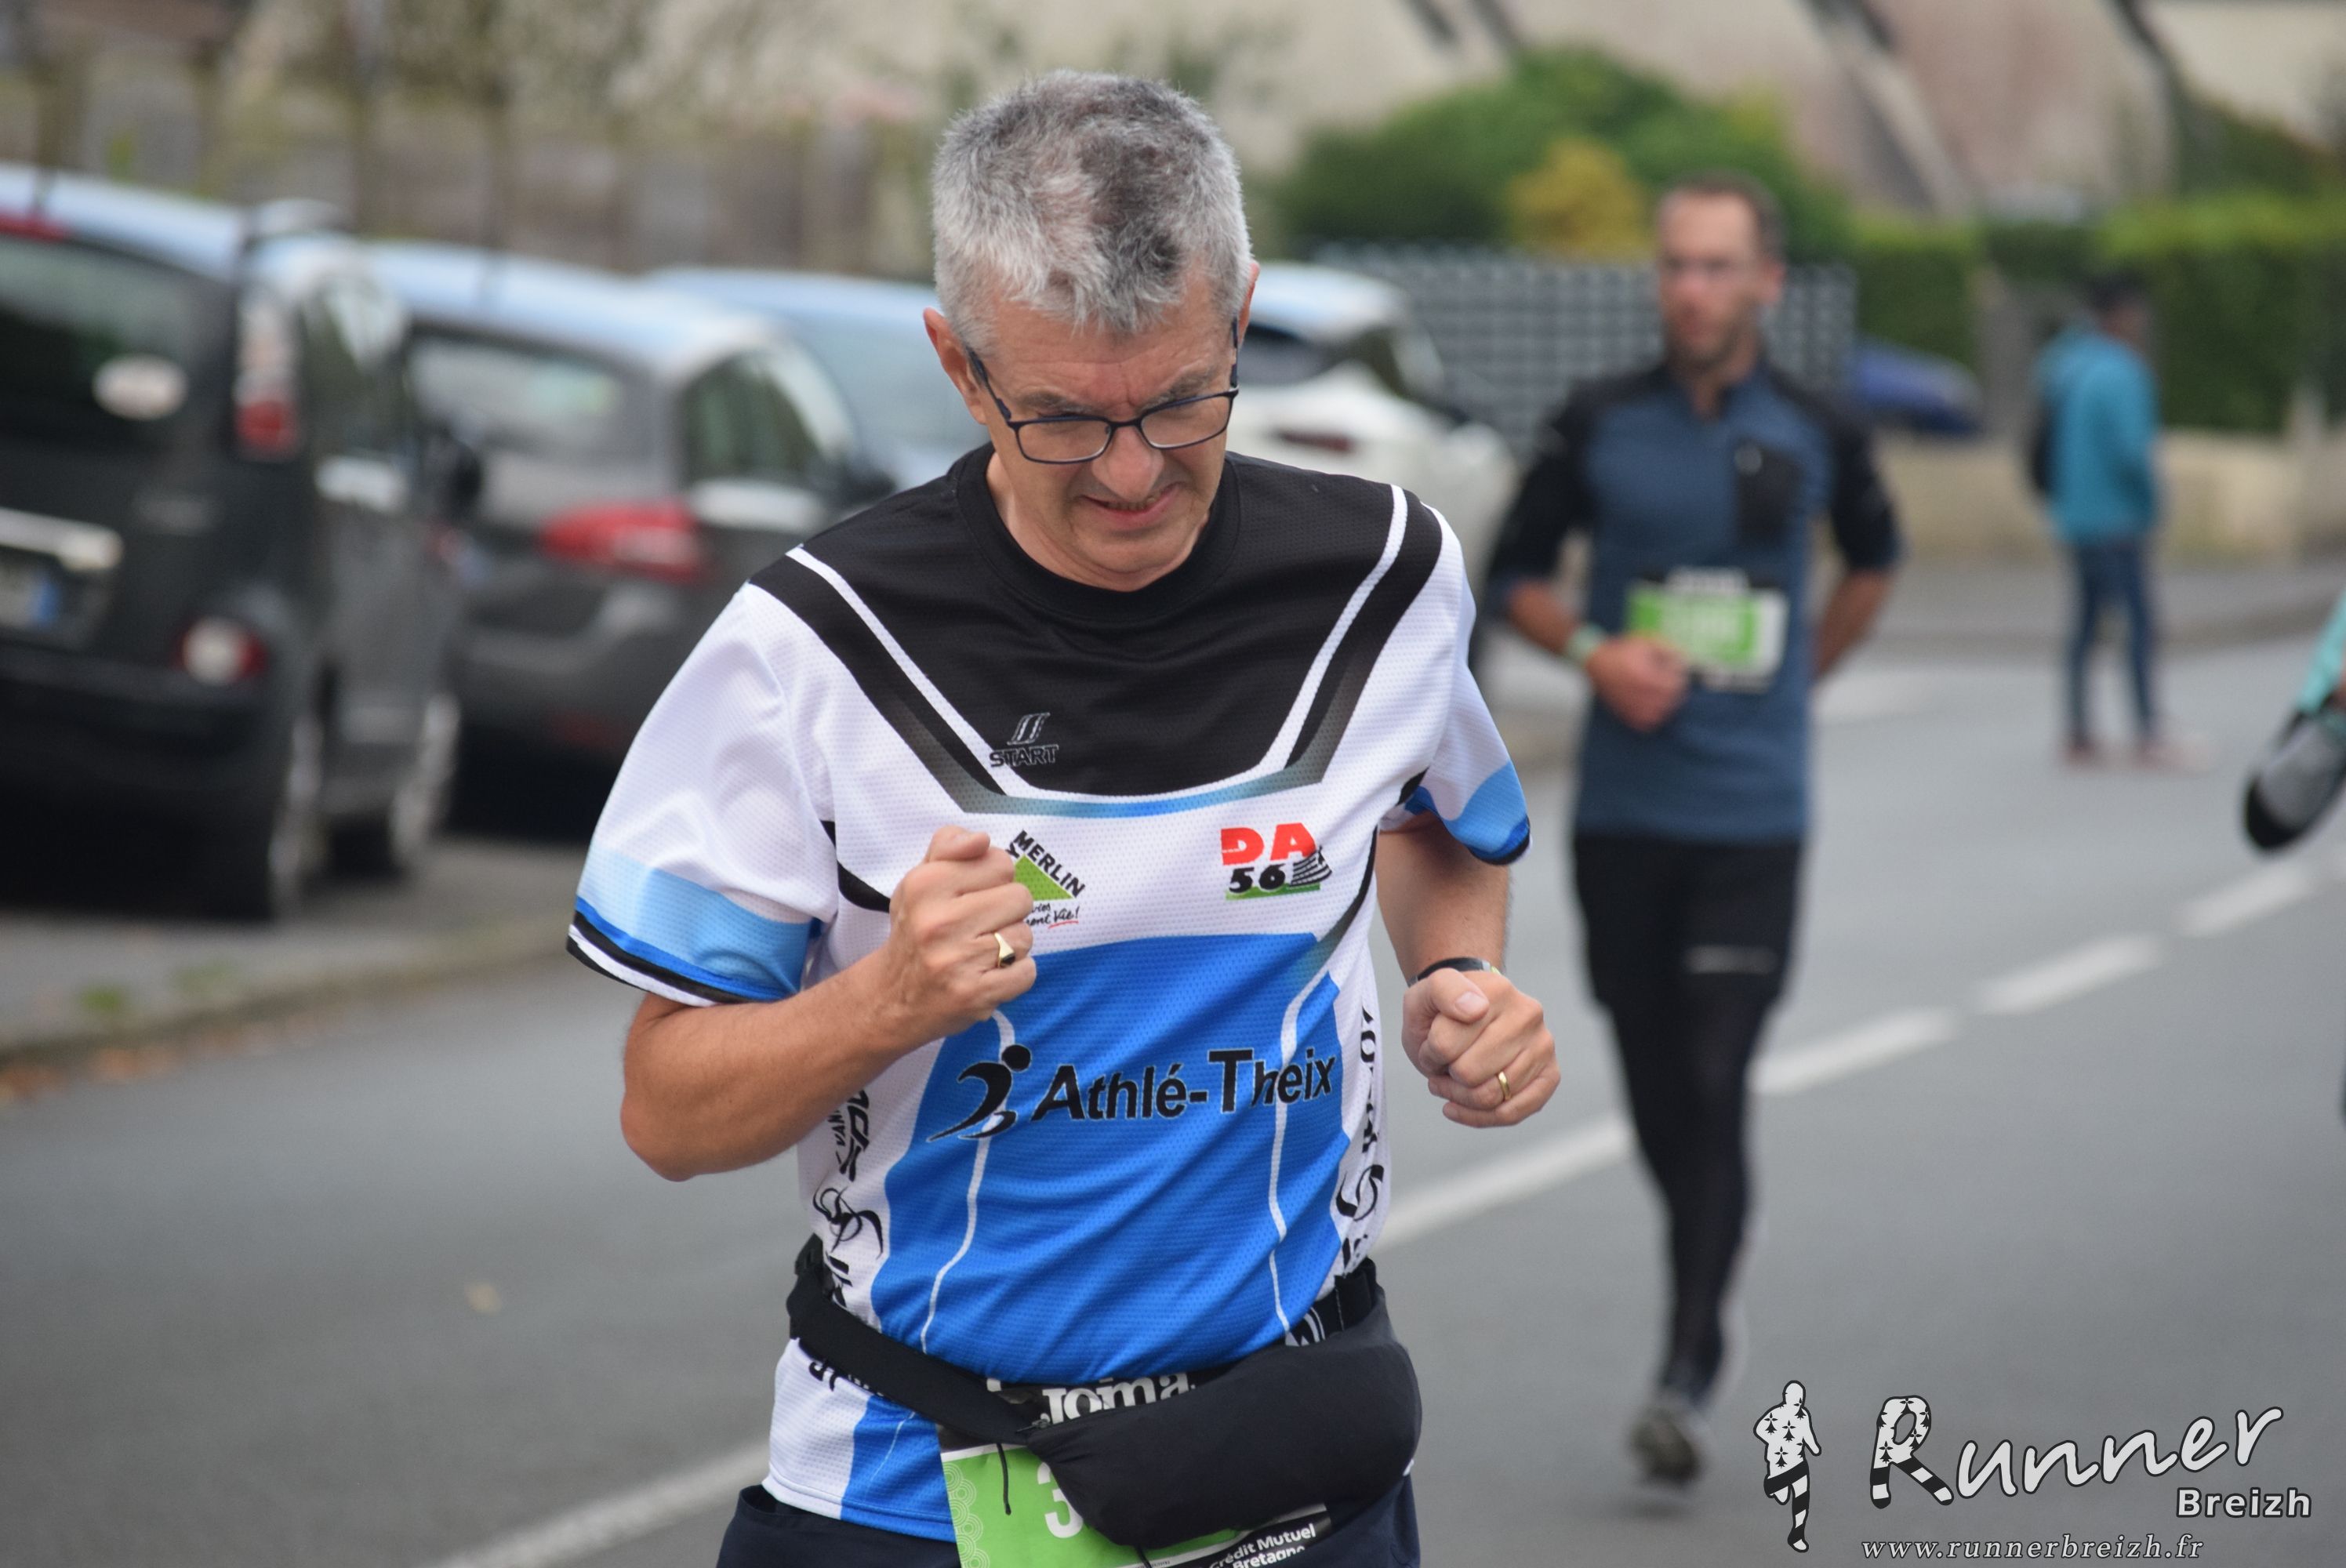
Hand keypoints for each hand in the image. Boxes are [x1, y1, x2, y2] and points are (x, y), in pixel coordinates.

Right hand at [873, 825, 1034, 1044]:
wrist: (895, 996)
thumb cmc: (917, 929)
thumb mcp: (921, 879)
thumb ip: (949, 846)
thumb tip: (981, 839)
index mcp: (926, 885)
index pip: (1001, 863)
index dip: (994, 879)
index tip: (974, 896)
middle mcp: (939, 922)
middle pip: (1020, 898)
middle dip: (1006, 912)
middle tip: (979, 927)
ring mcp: (957, 961)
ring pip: (1025, 937)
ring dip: (1010, 946)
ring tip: (981, 952)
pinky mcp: (975, 994)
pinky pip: (1027, 972)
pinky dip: (1015, 975)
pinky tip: (989, 974)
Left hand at [1399, 968, 1556, 1127]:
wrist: (1464, 1017)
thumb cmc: (1443, 1012)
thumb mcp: (1426, 993)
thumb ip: (1444, 990)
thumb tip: (1476, 1009)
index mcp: (1497, 990)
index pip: (1444, 1044)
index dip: (1429, 1052)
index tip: (1431, 1044)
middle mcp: (1527, 1014)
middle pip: (1468, 1074)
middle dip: (1446, 1076)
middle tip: (1442, 1064)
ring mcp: (1543, 1045)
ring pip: (1489, 1097)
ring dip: (1459, 1097)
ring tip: (1452, 1080)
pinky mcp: (1550, 1075)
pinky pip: (1513, 1113)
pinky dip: (1481, 1117)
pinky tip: (1459, 1107)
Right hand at [1585, 633, 1687, 731]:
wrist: (1595, 663)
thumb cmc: (1623, 650)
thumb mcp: (1647, 641)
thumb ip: (1669, 650)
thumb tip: (1686, 663)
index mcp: (1645, 676)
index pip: (1675, 684)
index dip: (1680, 675)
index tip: (1674, 668)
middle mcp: (1638, 695)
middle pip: (1671, 700)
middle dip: (1675, 689)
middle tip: (1670, 679)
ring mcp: (1632, 707)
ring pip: (1662, 714)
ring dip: (1667, 703)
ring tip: (1662, 691)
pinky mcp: (1626, 715)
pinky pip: (1649, 723)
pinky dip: (1655, 716)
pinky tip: (1652, 703)